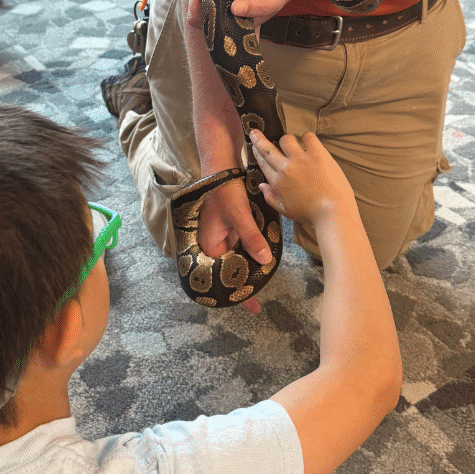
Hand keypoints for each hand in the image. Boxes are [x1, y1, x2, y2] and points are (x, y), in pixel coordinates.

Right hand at [199, 178, 271, 314]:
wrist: (221, 165)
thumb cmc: (225, 189)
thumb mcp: (240, 214)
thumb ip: (252, 238)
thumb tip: (265, 261)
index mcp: (209, 243)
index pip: (220, 277)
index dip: (236, 294)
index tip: (251, 308)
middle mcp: (213, 243)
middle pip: (228, 271)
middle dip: (243, 283)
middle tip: (259, 298)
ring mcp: (221, 236)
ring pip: (235, 259)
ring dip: (248, 268)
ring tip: (263, 282)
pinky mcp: (229, 228)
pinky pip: (239, 247)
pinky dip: (250, 253)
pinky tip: (262, 258)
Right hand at [250, 129, 355, 225]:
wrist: (332, 211)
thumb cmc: (309, 213)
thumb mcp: (285, 210)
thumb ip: (271, 197)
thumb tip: (261, 185)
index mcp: (277, 182)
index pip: (263, 163)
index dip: (257, 152)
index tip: (254, 145)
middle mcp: (285, 168)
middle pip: (267, 148)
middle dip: (259, 139)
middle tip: (255, 132)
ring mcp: (301, 158)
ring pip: (286, 139)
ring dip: (287, 140)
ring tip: (292, 144)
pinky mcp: (317, 153)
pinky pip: (308, 136)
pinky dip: (307, 137)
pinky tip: (309, 142)